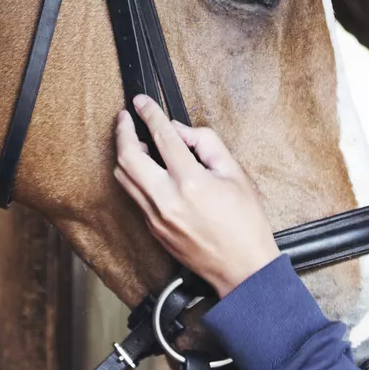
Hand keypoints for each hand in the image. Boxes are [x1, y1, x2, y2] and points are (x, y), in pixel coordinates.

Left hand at [112, 95, 280, 297]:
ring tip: (135, 141)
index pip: (161, 137)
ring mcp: (155, 217)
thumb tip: (180, 131)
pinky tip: (145, 167)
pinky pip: (134, 195)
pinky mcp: (153, 228)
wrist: (242, 268)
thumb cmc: (245, 223)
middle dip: (123, 131)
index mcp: (190, 182)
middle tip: (126, 117)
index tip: (142, 101)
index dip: (149, 113)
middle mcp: (166, 200)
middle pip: (127, 157)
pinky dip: (133, 175)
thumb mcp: (235, 173)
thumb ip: (206, 144)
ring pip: (123, 178)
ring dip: (124, 154)